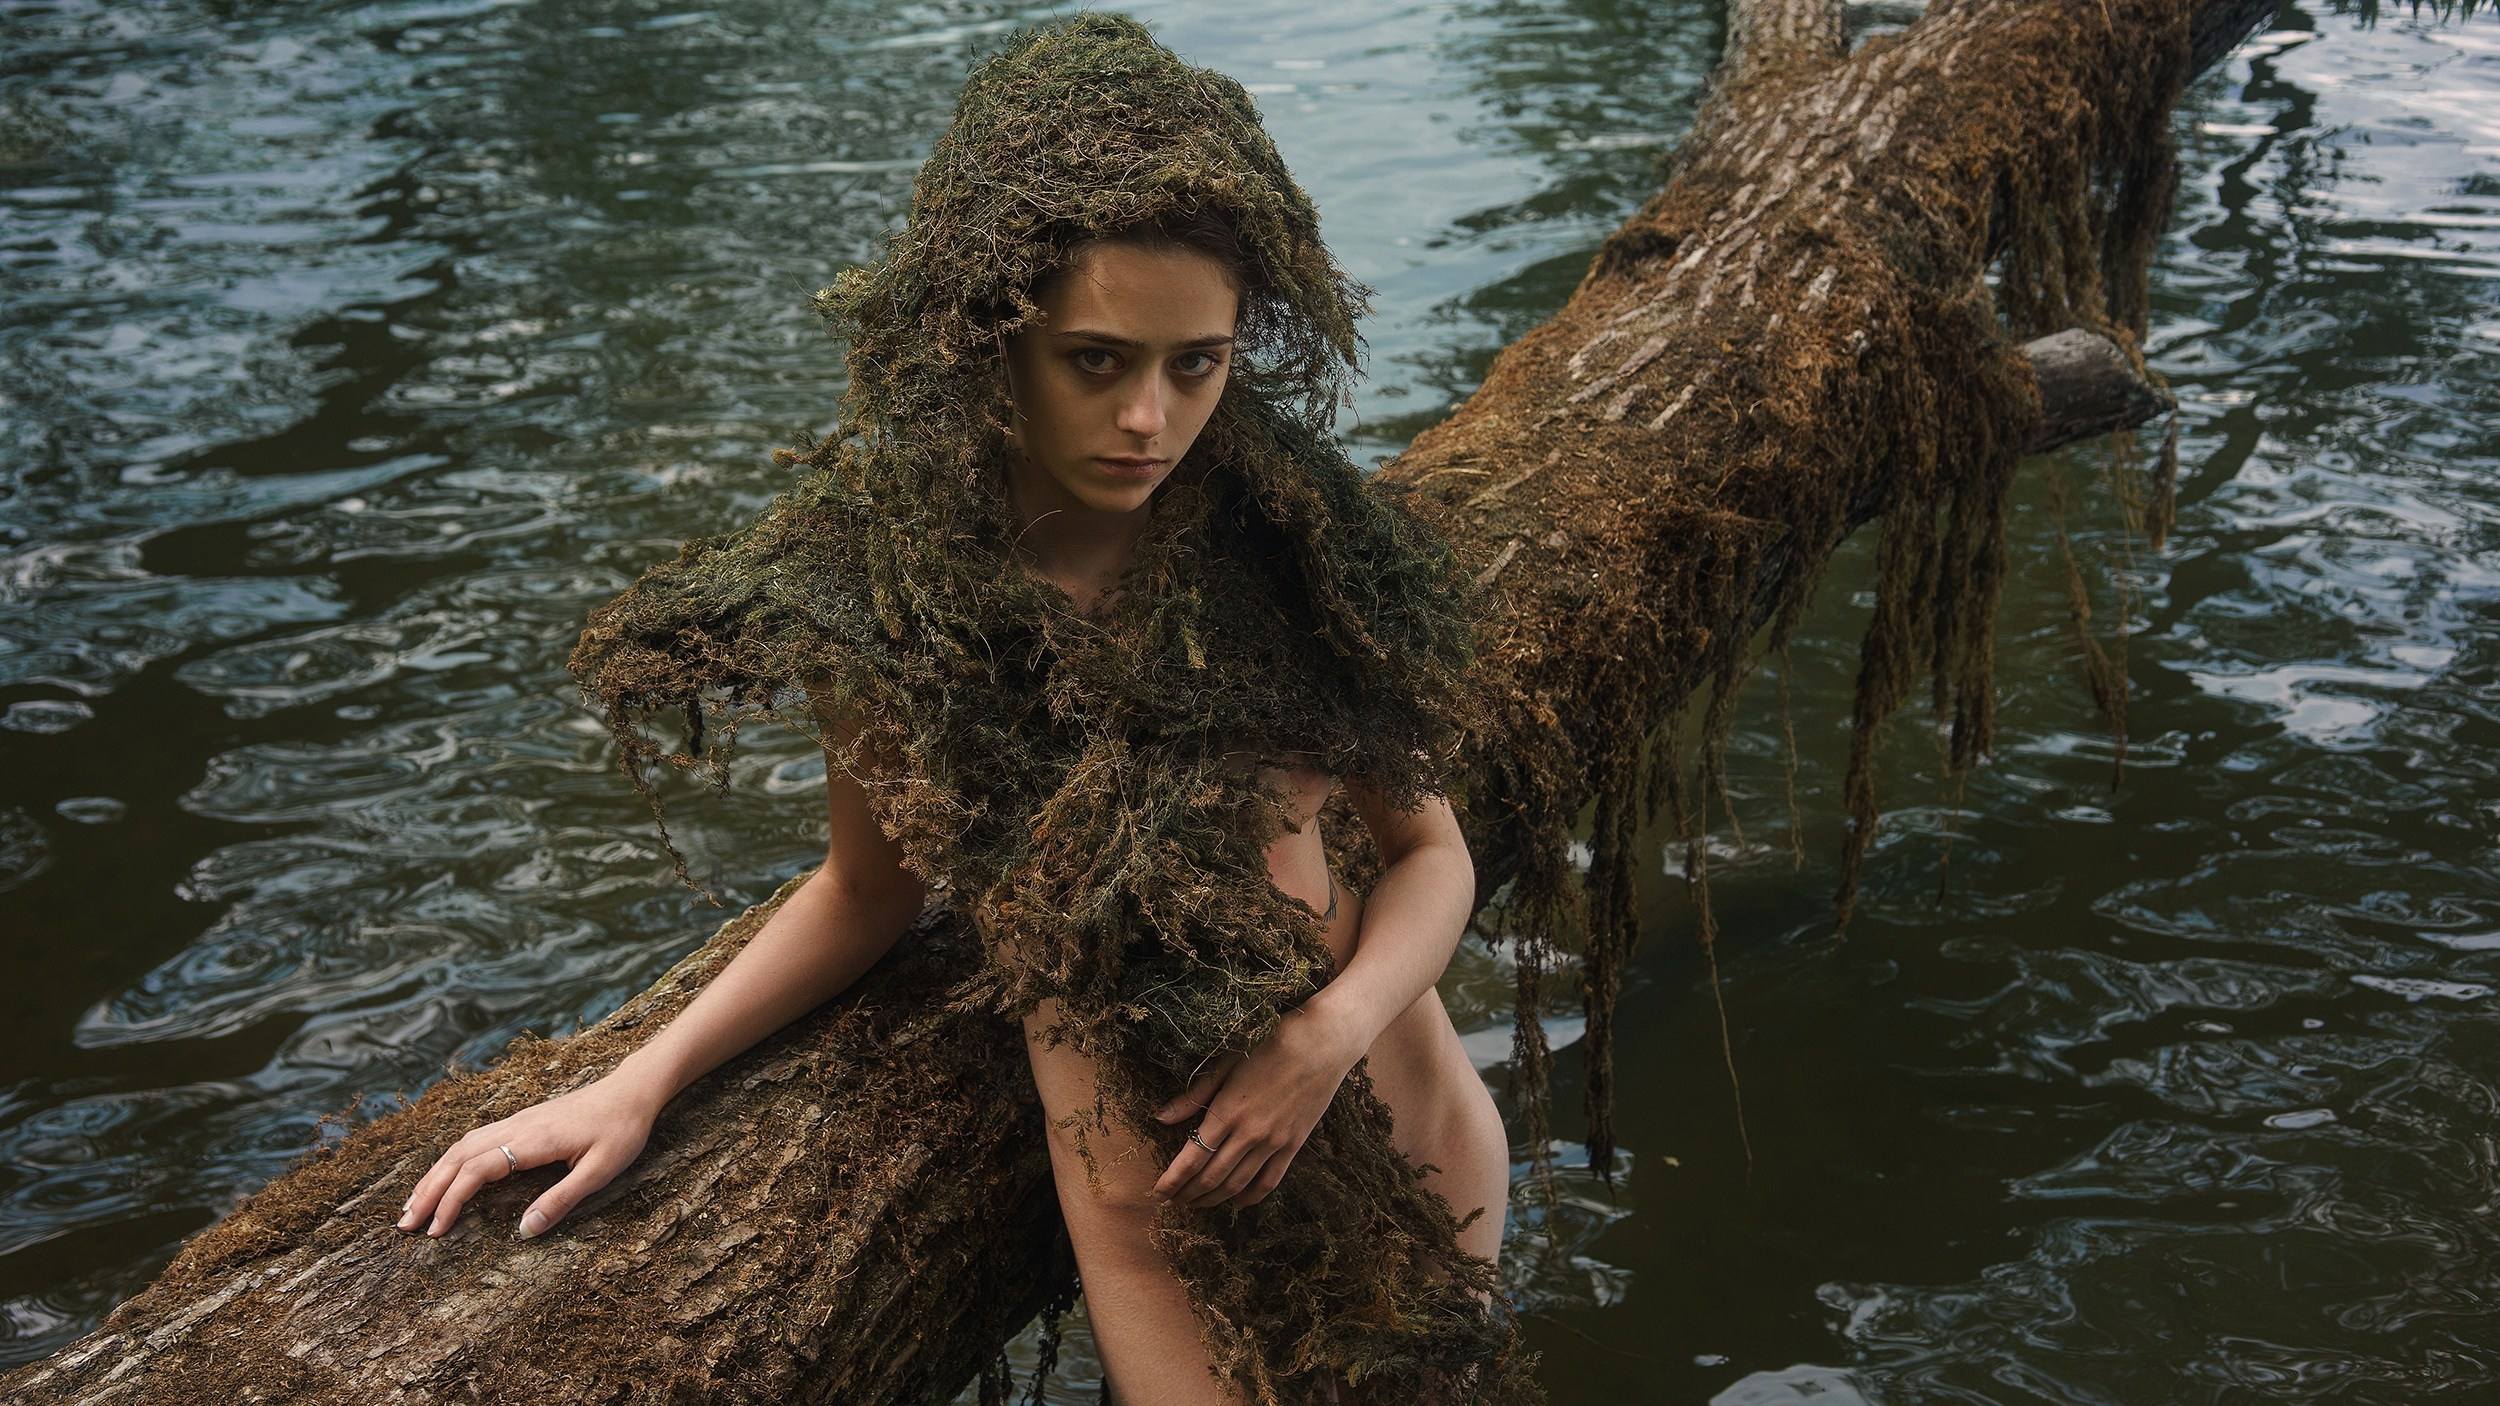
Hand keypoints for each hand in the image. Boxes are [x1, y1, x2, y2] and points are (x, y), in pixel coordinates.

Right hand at [396, 1076, 660, 1239]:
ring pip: (462, 1146)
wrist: (632, 1091)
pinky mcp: (522, 1121)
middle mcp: (516, 1127)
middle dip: (427, 1191)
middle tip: (404, 1224)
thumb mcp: (600, 1171)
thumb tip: (523, 1232)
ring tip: (413, 1204)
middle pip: (457, 1158)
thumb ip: (562, 1200)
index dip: (451, 1201)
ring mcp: (517, 1121)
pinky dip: (452, 1161)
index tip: (435, 1231)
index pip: (476, 1171)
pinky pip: (475, 1140)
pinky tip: (446, 1175)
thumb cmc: (621, 1131)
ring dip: (434, 1175)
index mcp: (532, 1141)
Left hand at [1151, 1006, 1362, 1209]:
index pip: (1191, 1158)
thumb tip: (1161, 1118)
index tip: (1157, 1193)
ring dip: (1213, 1199)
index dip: (1172, 1180)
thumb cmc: (1268, 1046)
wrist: (1320, 1045)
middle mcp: (1248, 1133)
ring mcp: (1273, 1142)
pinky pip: (1269, 1181)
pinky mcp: (1293, 1145)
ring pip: (1237, 1184)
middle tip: (1173, 1201)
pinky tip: (1237, 1202)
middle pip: (1211, 1176)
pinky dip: (1250, 1197)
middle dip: (1188, 1193)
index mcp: (1227, 1111)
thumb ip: (1194, 1096)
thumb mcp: (1225, 1064)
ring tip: (1196, 1204)